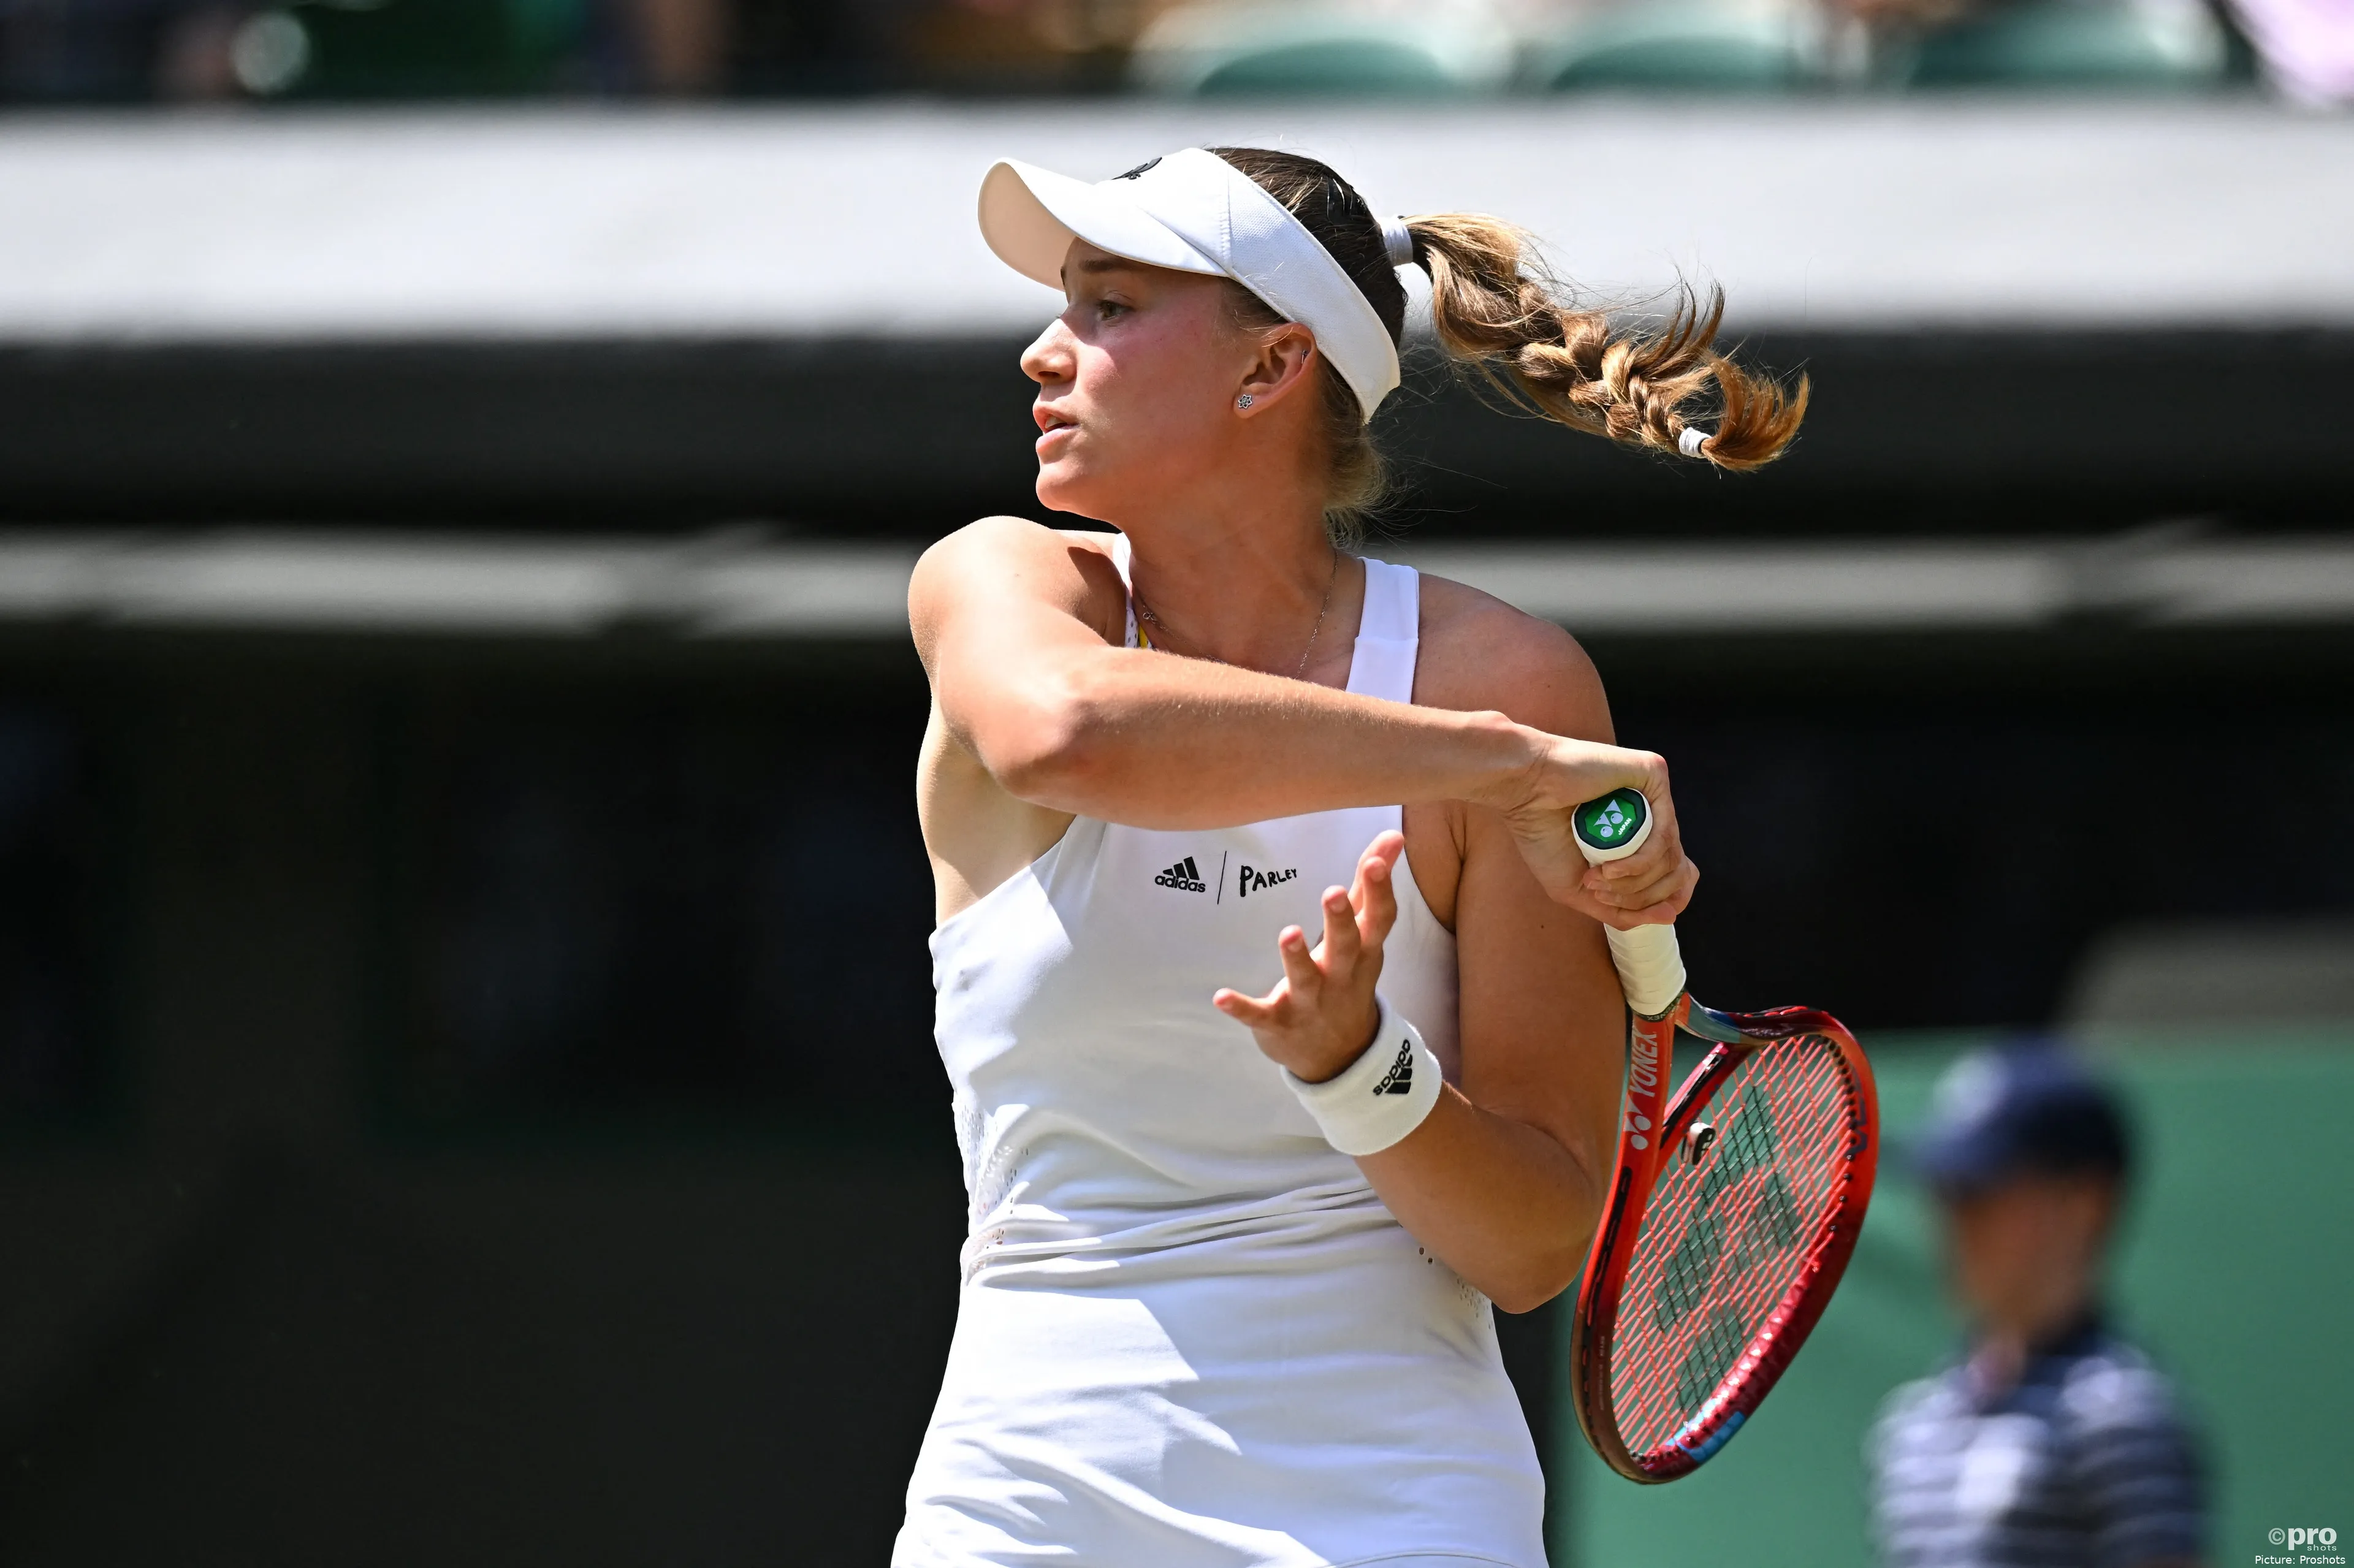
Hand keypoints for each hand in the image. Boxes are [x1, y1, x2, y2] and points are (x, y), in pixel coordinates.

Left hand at [1213, 831, 1400, 1082]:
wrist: (1340, 1056)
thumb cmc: (1348, 978)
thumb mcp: (1365, 937)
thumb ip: (1372, 886)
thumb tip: (1395, 835)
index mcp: (1363, 953)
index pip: (1377, 921)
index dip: (1379, 891)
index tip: (1375, 861)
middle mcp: (1340, 977)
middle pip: (1345, 948)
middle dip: (1340, 922)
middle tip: (1332, 892)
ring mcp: (1309, 1003)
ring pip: (1304, 980)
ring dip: (1296, 959)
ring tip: (1288, 932)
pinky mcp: (1278, 1023)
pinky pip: (1259, 1016)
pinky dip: (1241, 1008)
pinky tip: (1220, 997)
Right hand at [1484, 732, 1698, 930]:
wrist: (1523, 792)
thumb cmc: (1542, 835)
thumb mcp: (1579, 890)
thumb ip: (1622, 910)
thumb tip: (1671, 915)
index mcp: (1638, 835)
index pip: (1676, 874)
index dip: (1663, 900)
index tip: (1629, 906)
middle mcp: (1652, 813)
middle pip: (1677, 872)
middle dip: (1641, 897)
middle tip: (1599, 891)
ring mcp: (1654, 795)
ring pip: (1671, 858)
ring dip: (1633, 883)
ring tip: (1597, 878)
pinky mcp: (1654, 776)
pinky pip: (1664, 834)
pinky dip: (1638, 862)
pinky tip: (1608, 867)